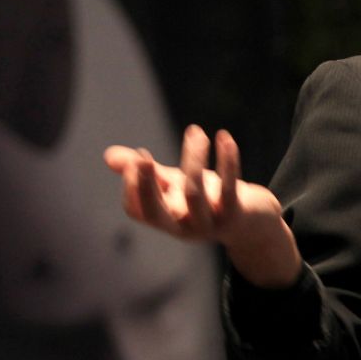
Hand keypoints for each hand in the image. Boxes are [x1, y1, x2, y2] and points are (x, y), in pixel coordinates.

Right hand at [104, 125, 301, 287]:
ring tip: (195, 131)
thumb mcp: (173, 185)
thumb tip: (108, 157)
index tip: (139, 158)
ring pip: (194, 193)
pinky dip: (227, 161)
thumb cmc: (207, 201)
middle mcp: (183, 227)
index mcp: (165, 220)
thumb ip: (146, 172)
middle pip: (156, 211)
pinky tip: (224, 137)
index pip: (135, 208)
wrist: (252, 224)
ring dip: (192, 158)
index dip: (132, 184)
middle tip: (141, 157)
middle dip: (146, 184)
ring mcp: (209, 224)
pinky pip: (229, 188)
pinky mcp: (235, 215)